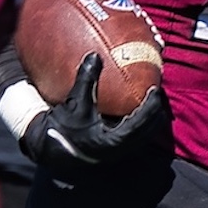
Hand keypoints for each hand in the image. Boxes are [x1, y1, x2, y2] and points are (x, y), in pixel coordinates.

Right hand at [19, 54, 168, 168]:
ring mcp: (119, 151)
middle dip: (156, 110)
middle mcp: (120, 149)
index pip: (142, 122)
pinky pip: (136, 134)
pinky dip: (141, 121)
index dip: (152, 105)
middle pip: (150, 129)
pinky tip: (137, 108)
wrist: (50, 150)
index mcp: (114, 140)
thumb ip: (86, 80)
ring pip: (145, 134)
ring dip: (150, 117)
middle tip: (157, 90)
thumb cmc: (61, 129)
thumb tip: (94, 56)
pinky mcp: (115, 149)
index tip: (156, 89)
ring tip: (151, 98)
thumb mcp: (74, 103)